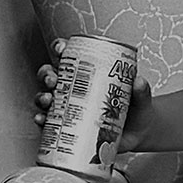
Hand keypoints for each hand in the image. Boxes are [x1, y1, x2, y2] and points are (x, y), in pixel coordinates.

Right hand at [33, 38, 153, 152]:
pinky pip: (49, 124)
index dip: (60, 48)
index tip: (61, 48)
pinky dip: (41, 121)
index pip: (70, 56)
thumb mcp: (140, 97)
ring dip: (42, 97)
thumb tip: (138, 81)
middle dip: (47, 74)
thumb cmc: (136, 109)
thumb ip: (141, 91)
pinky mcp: (67, 128)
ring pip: (47, 98)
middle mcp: (74, 89)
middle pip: (52, 75)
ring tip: (48, 101)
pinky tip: (41, 120)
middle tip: (53, 80)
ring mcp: (69, 108)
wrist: (137, 134)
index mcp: (88, 74)